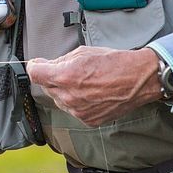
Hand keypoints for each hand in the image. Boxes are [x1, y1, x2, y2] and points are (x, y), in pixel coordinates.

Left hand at [26, 46, 160, 126]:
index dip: (35, 67)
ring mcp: (78, 110)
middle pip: (47, 87)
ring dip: (65, 91)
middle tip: (70, 70)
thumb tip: (44, 65)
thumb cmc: (113, 62)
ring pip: (59, 99)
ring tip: (85, 82)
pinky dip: (77, 102)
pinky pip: (73, 109)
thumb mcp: (82, 53)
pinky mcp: (88, 120)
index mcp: (64, 76)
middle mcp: (68, 96)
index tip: (38, 64)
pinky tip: (91, 93)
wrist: (138, 79)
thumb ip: (59, 61)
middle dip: (53, 78)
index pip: (34, 73)